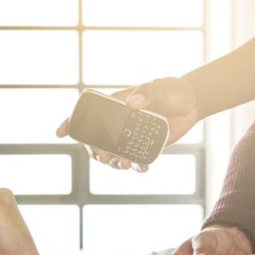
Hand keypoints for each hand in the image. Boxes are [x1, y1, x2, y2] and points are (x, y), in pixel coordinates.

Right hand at [55, 77, 201, 171]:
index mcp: (115, 108)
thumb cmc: (173, 89)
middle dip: (95, 153)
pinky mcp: (145, 148)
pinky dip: (136, 167)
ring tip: (126, 164)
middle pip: (96, 142)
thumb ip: (147, 92)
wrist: (194, 102)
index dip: (71, 124)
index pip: (87, 116)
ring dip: (114, 164)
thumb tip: (132, 103)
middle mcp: (118, 125)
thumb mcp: (160, 87)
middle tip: (104, 158)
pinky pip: (135, 161)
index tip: (60, 132)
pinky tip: (141, 168)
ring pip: (113, 155)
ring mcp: (130, 138)